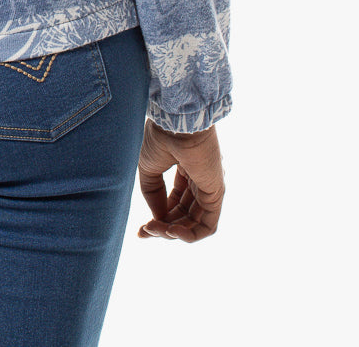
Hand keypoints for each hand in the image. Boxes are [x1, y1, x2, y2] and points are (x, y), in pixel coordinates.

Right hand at [136, 117, 224, 242]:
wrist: (175, 124)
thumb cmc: (161, 138)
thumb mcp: (148, 168)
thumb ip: (152, 194)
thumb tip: (157, 218)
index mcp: (184, 170)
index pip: (174, 203)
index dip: (158, 218)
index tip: (141, 231)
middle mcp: (199, 180)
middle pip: (183, 215)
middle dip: (164, 227)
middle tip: (147, 230)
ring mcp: (209, 188)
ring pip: (194, 223)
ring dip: (173, 232)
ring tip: (156, 230)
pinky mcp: (216, 194)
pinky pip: (207, 225)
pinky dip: (191, 235)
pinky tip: (172, 232)